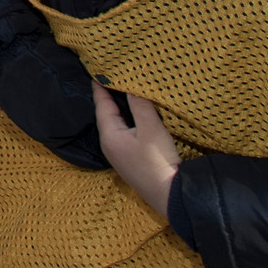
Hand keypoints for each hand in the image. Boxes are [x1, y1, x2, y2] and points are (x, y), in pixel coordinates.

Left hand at [93, 82, 181, 218]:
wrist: (169, 194)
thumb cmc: (157, 160)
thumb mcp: (151, 128)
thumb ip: (140, 105)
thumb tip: (130, 86)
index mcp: (109, 135)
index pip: (102, 105)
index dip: (100, 88)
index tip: (97, 73)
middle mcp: (109, 144)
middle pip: (106, 115)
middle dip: (108, 98)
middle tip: (110, 80)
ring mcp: (119, 154)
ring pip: (115, 125)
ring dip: (118, 110)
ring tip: (120, 94)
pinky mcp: (130, 160)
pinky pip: (123, 134)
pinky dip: (126, 121)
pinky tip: (133, 118)